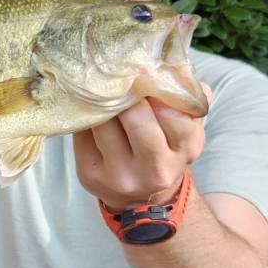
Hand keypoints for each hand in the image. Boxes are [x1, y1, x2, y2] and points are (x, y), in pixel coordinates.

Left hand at [73, 84, 212, 210]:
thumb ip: (185, 102)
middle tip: (118, 75)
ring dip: (100, 100)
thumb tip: (177, 68)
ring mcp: (119, 175)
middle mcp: (154, 169)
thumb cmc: (162, 151)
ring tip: (98, 85)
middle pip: (136, 119)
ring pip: (103, 124)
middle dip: (125, 93)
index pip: (176, 116)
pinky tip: (85, 105)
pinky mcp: (89, 174)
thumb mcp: (183, 132)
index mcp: (184, 151)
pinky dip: (83, 115)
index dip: (157, 91)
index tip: (145, 74)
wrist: (139, 199)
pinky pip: (82, 133)